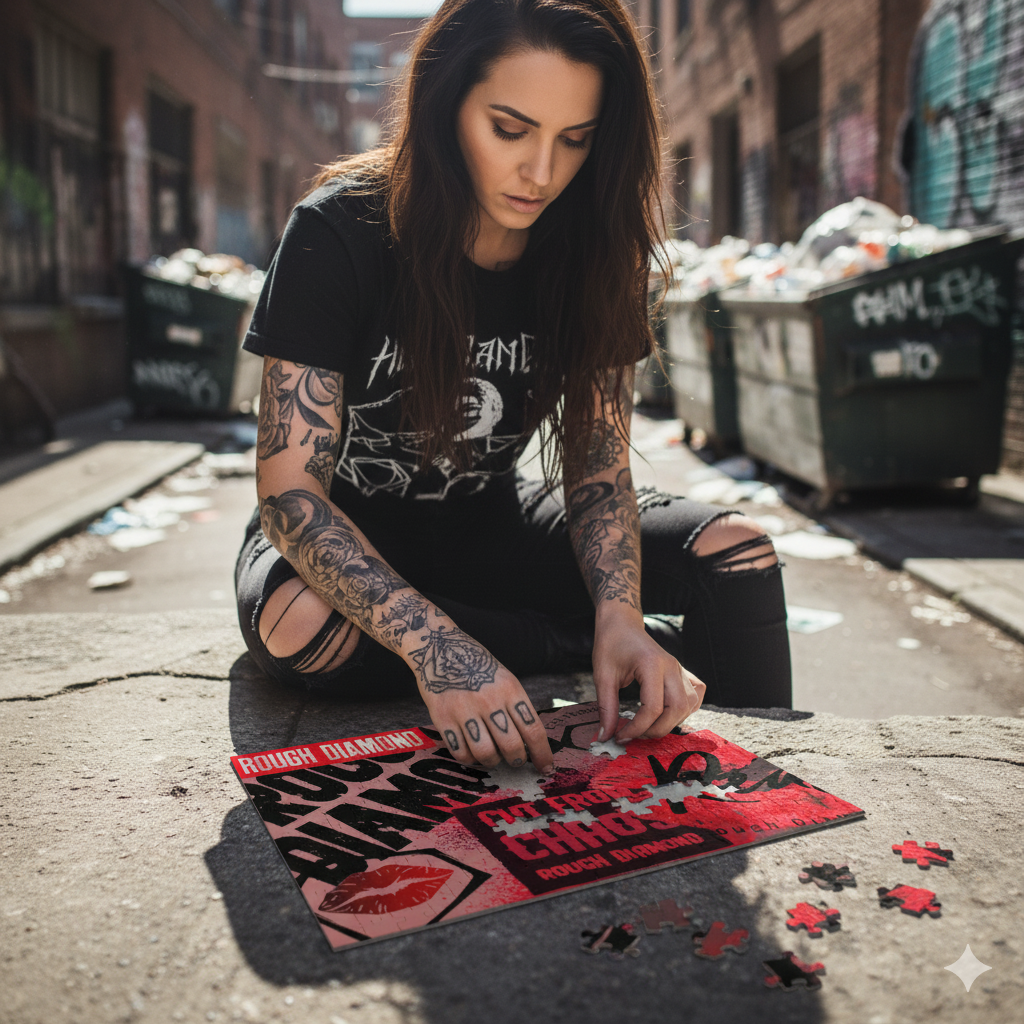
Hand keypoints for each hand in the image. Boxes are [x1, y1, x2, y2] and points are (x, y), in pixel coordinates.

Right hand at [405, 626, 553, 773]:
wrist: (439, 647)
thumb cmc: (476, 665)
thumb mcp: (505, 678)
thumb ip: (516, 706)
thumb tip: (529, 742)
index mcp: (510, 689)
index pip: (533, 729)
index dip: (542, 754)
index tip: (546, 768)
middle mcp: (489, 700)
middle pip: (512, 747)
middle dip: (518, 761)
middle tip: (516, 760)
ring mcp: (464, 710)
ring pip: (486, 754)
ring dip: (493, 762)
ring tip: (492, 756)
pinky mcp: (443, 718)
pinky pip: (461, 753)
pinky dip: (469, 759)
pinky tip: (472, 751)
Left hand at [592, 607, 704, 743]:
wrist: (621, 623)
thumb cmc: (611, 644)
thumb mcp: (602, 675)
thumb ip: (606, 707)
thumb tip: (605, 736)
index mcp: (652, 664)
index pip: (653, 708)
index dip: (636, 728)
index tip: (619, 736)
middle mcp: (671, 667)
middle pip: (676, 709)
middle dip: (656, 729)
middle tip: (634, 734)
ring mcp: (679, 669)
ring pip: (688, 705)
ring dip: (670, 722)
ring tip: (647, 725)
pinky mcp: (681, 672)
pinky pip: (695, 695)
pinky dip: (685, 709)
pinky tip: (668, 713)